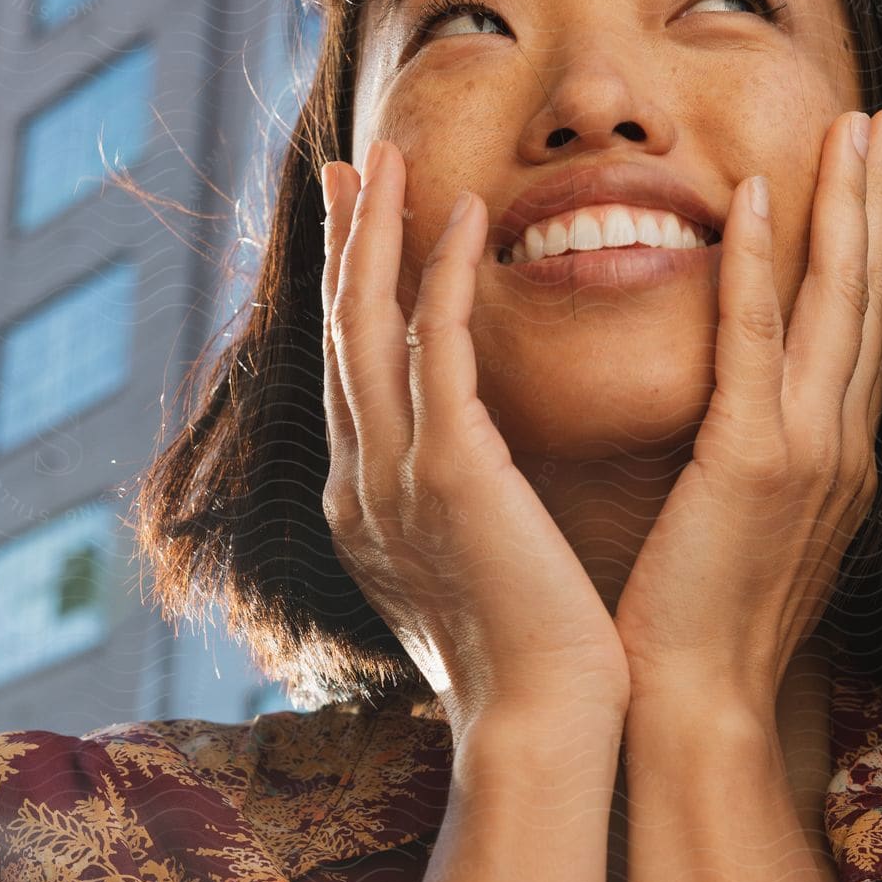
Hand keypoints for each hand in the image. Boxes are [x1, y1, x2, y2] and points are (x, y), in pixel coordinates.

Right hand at [320, 141, 630, 746]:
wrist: (542, 725)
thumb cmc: (527, 653)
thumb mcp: (464, 565)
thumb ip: (448, 504)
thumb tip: (463, 464)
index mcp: (364, 504)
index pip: (350, 370)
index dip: (348, 288)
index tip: (359, 220)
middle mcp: (359, 482)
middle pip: (339, 332)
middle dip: (342, 241)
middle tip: (352, 161)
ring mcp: (393, 478)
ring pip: (368, 327)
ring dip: (376, 233)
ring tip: (388, 157)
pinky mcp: (450, 474)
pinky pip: (438, 350)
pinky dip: (442, 276)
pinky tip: (461, 216)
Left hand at [611, 109, 881, 721]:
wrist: (694, 705)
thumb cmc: (700, 618)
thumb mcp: (744, 521)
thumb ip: (754, 452)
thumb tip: (737, 408)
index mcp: (837, 455)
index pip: (859, 324)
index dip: (872, 241)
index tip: (873, 169)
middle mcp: (843, 443)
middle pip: (870, 295)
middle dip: (880, 199)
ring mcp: (811, 453)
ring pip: (838, 302)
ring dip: (847, 205)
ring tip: (855, 126)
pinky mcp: (756, 465)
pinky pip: (759, 344)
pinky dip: (765, 267)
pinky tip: (761, 198)